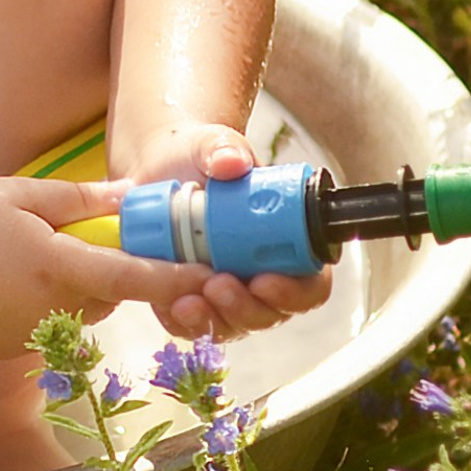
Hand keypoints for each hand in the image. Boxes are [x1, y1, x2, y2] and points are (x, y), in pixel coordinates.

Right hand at [0, 176, 211, 362]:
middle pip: (108, 295)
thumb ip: (78, 200)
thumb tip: (130, 199)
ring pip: (78, 310)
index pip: (137, 279)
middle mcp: (53, 312)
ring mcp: (32, 338)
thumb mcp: (14, 194)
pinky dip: (38, 303)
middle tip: (72, 233)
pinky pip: (47, 324)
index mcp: (57, 269)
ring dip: (72, 286)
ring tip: (19, 254)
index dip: (179, 278)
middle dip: (106, 269)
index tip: (213, 273)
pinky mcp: (11, 350)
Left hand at [122, 121, 333, 341]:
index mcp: (288, 244)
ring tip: (187, 301)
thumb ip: (224, 148)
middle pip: (271, 314)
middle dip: (246, 309)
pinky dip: (182, 321)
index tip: (264, 280)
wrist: (159, 169)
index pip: (311, 285)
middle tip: (218, 286)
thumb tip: (231, 161)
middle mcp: (264, 275)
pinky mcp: (192, 300)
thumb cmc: (199, 157)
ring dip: (213, 319)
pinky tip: (169, 306)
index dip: (295, 292)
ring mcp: (229, 293)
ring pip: (231, 326)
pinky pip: (192, 326)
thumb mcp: (212, 144)